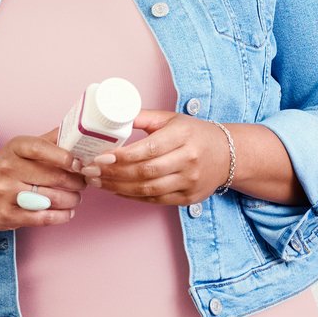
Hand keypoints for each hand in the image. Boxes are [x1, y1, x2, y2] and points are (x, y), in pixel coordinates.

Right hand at [0, 128, 100, 231]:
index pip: (40, 148)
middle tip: (84, 183)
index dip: (64, 156)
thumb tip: (78, 130)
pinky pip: (42, 217)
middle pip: (52, 176)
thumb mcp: (22, 150)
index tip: (79, 163)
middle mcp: (7, 168)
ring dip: (72, 200)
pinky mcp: (7, 215)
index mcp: (14, 148)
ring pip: (51, 199)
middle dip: (76, 182)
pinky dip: (61, 216)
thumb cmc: (8, 170)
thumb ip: (49, 140)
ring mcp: (6, 193)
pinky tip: (68, 213)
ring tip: (77, 198)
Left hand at [91, 109, 230, 207]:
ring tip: (97, 182)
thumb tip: (113, 116)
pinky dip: (132, 197)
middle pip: (145, 172)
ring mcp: (189, 181)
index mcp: (183, 136)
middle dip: (113, 174)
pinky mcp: (188, 198)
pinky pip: (154, 200)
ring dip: (118, 188)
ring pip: (148, 189)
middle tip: (90, 171)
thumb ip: (143, 118)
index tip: (99, 157)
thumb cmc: (195, 134)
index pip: (148, 149)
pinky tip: (116, 190)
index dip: (122, 156)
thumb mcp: (172, 119)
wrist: (227, 155)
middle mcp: (188, 160)